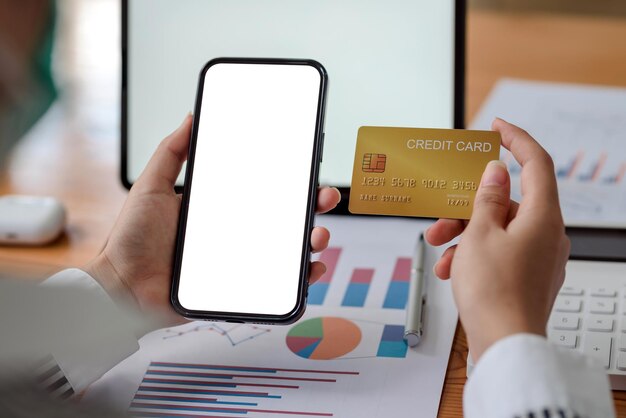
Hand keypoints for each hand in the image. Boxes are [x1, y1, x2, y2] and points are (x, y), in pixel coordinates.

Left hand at [85, 115, 340, 324]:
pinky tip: (310, 272)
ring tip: (318, 237)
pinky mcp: (238, 289)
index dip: (289, 182)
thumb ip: (171, 152)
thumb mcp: (151, 186)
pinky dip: (299, 282)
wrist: (121, 288)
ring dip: (312, 243)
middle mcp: (235, 234)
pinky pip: (277, 288)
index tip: (307, 169)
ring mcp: (239, 262)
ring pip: (287, 252)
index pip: (263, 192)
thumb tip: (190, 117)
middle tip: (324, 199)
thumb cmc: (131, 240)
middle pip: (284, 220)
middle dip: (312, 209)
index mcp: (220, 209)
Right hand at [425, 118, 569, 360]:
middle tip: (442, 212)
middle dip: (468, 206)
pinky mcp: (526, 277)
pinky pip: (499, 252)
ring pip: (498, 229)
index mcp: (542, 218)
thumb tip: (495, 174)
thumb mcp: (479, 235)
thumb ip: (486, 199)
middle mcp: (546, 235)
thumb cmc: (494, 292)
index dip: (516, 139)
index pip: (536, 163)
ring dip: (464, 233)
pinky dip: (473, 254)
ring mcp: (538, 258)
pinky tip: (450, 269)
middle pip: (507, 203)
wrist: (504, 345)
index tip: (496, 127)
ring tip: (439, 247)